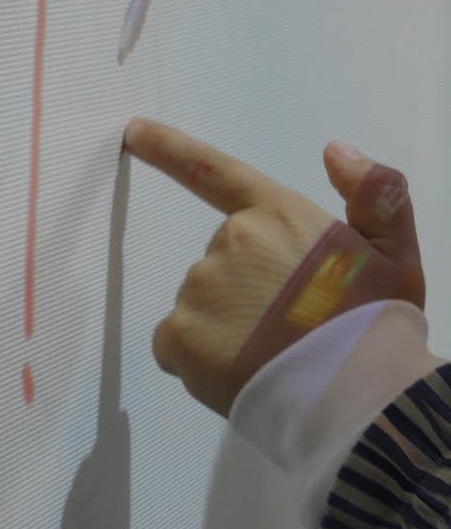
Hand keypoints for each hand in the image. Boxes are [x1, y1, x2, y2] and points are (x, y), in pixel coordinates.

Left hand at [122, 118, 425, 416]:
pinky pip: (177, 343)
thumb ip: (373, 194)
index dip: (169, 149)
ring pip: (203, 306)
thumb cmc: (377, 323)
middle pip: (223, 263)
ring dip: (229, 328)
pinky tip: (241, 373)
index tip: (133, 131)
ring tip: (275, 355)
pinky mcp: (179, 335)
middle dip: (249, 291)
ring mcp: (199, 288)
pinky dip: (201, 359)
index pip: (213, 171)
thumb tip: (335, 151)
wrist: (358, 397)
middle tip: (291, 325)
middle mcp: (230, 241)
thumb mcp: (395, 252)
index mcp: (276, 215)